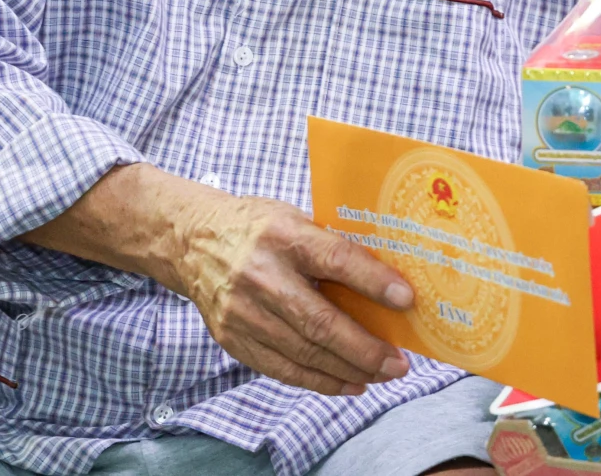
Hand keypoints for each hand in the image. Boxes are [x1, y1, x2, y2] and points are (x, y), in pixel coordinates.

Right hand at [24, 163, 413, 394]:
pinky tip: (348, 382)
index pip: (335, 260)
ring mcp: (242, 312)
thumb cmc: (258, 226)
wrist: (192, 241)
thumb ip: (333, 246)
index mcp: (283, 235)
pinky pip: (282, 369)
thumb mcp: (297, 218)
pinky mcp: (232, 338)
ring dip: (348, 370)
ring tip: (382, 375)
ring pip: (303, 353)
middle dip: (365, 348)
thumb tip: (388, 279)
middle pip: (319, 322)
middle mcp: (260, 276)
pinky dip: (319, 380)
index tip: (407, 300)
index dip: (374, 282)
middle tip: (399, 362)